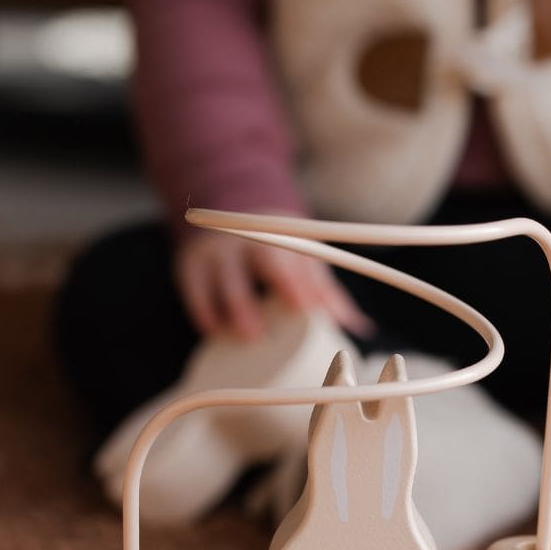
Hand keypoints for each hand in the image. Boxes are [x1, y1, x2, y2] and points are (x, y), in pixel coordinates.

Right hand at [173, 228, 374, 339]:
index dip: (300, 282)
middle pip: (261, 260)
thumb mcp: (305, 262)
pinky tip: (215, 330)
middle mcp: (249, 240)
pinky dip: (204, 311)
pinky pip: (194, 289)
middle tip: (277, 322)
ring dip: (234, 306)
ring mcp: (218, 252)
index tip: (307, 307)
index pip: (295, 256)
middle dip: (270, 288)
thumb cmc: (280, 250)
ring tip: (246, 335)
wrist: (233, 214)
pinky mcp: (190, 266)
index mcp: (283, 237)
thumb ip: (328, 294)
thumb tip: (360, 327)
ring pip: (223, 276)